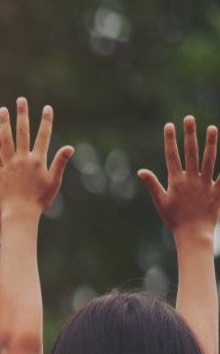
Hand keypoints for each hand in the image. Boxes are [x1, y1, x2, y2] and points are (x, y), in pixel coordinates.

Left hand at [0, 98, 73, 218]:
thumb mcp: (53, 183)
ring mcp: (8, 165)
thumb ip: (59, 164)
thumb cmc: (39, 201)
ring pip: (6, 140)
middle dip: (22, 115)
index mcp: (38, 161)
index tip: (46, 107)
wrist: (19, 215)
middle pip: (23, 133)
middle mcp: (23, 160)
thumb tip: (70, 147)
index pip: (43, 137)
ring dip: (5, 123)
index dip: (46, 122)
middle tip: (20, 100)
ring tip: (2, 109)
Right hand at [140, 117, 219, 241]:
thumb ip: (152, 184)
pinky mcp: (218, 192)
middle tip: (189, 119)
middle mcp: (191, 180)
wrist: (193, 235)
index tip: (169, 125)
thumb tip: (141, 171)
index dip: (170, 140)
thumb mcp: (160, 202)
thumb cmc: (175, 220)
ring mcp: (206, 185)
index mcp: (176, 181)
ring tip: (212, 128)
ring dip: (210, 143)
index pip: (172, 156)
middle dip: (189, 134)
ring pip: (209, 160)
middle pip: (191, 153)